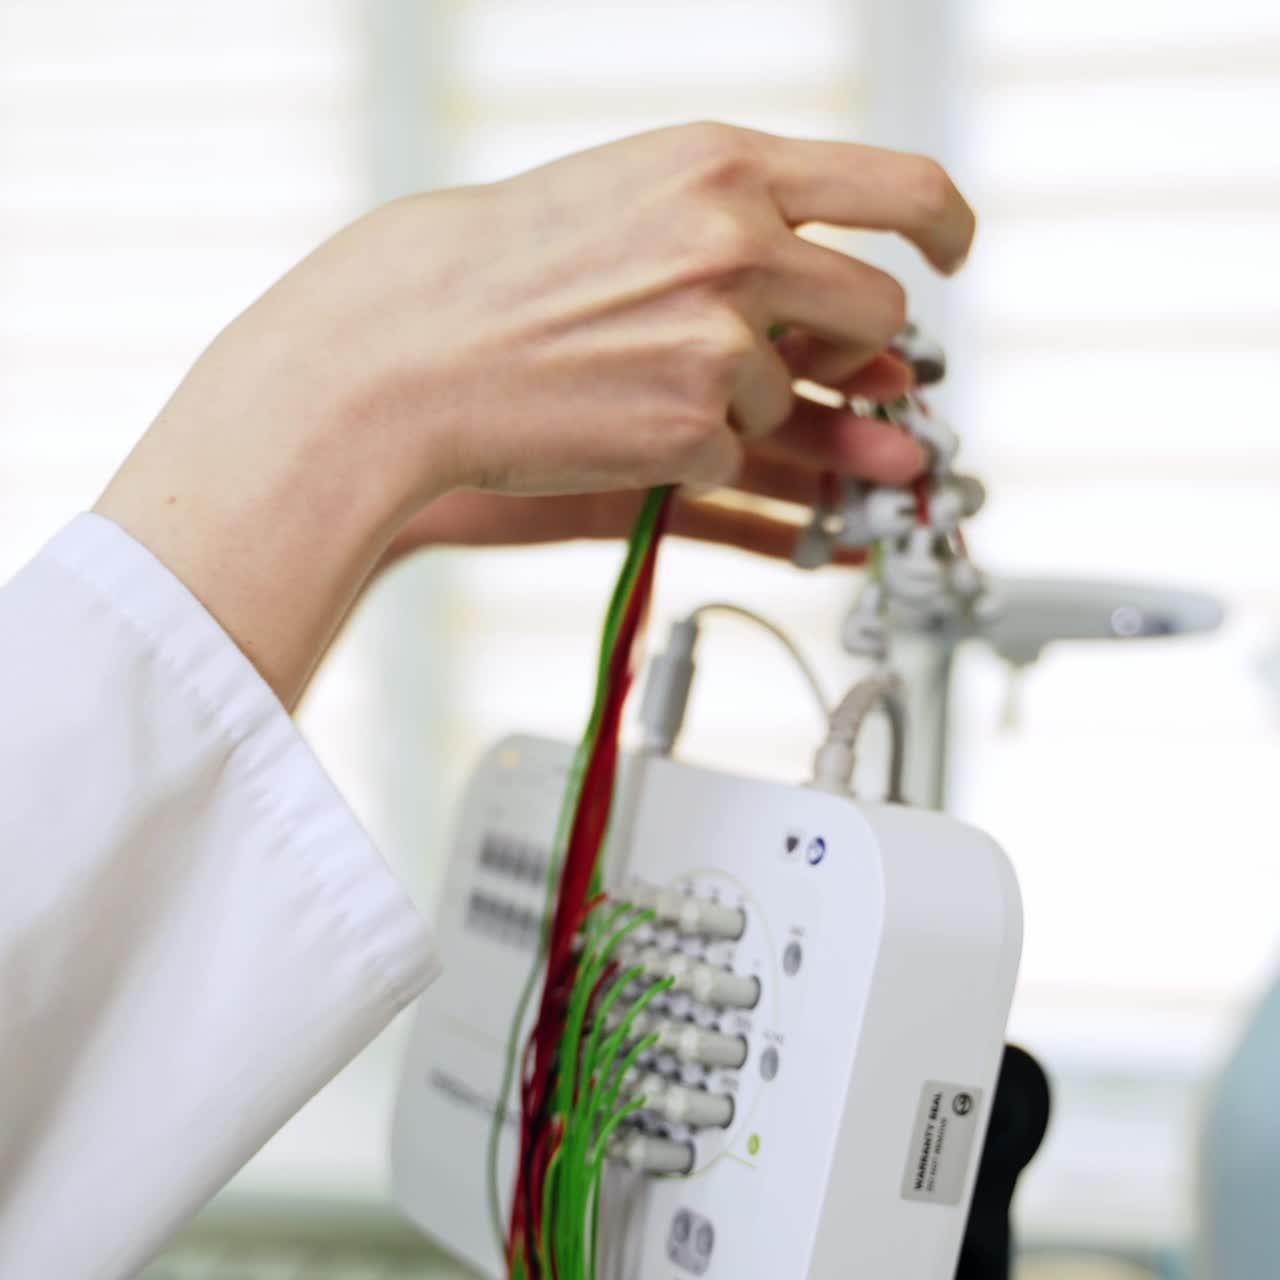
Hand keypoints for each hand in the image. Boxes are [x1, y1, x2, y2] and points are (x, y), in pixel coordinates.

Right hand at [97, 123, 973, 705]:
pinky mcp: (693, 434)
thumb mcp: (632, 199)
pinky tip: (616, 419)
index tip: (949, 254)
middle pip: (877, 315)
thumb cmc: (500, 267)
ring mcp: (720, 344)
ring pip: (797, 399)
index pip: (899, 185)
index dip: (945, 224)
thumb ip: (750, 233)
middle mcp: (738, 246)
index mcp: (726, 165)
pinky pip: (737, 458)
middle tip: (785, 360)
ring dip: (744, 403)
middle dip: (848, 349)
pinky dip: (692, 454)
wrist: (406, 345)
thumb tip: (859, 311)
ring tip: (636, 376)